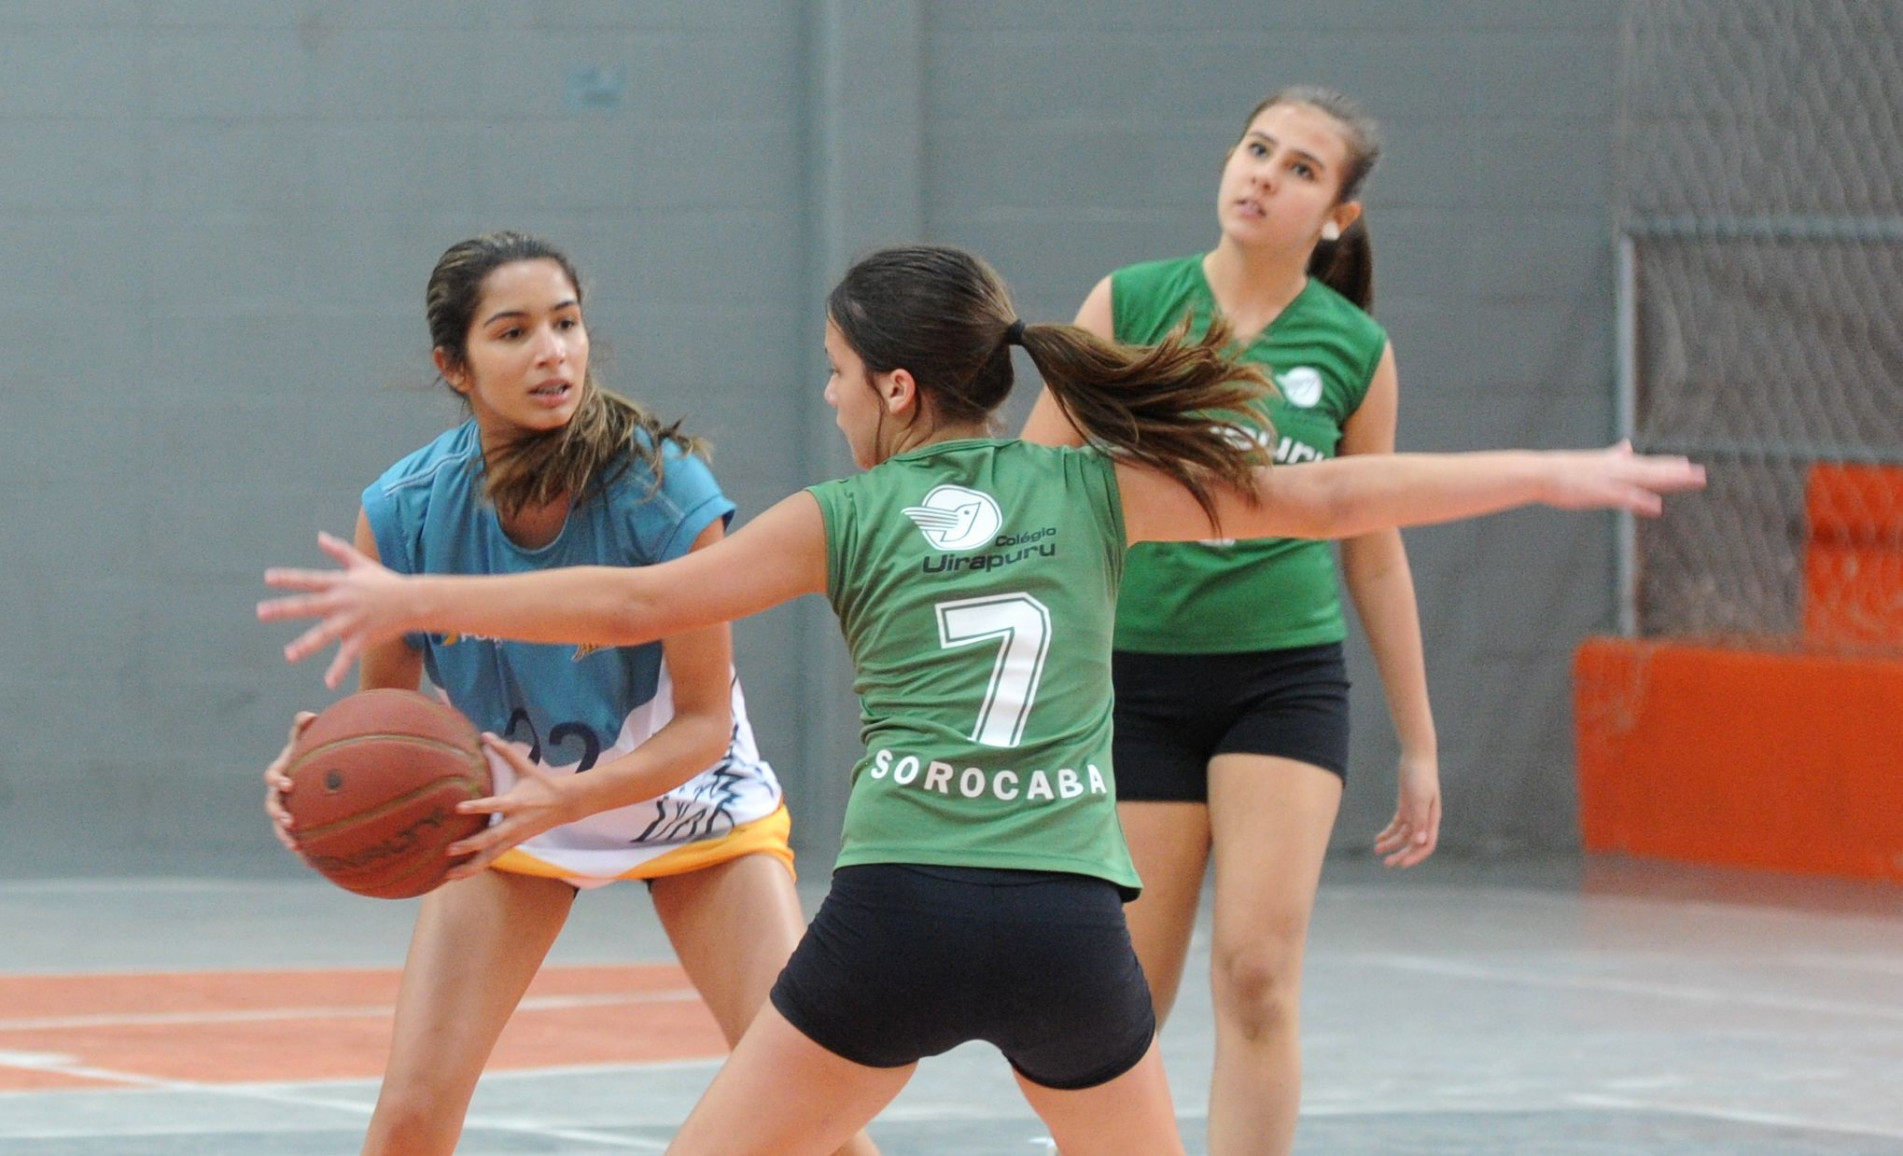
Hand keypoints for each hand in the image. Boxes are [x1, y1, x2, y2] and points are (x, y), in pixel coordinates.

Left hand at [259, 532, 411, 688]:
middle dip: (284, 609)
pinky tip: (329, 683)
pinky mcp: (364, 637)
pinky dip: (339, 669)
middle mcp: (343, 602)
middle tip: (261, 612)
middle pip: (309, 606)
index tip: (268, 578)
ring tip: (289, 654)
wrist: (414, 600)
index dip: (289, 579)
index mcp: (340, 584)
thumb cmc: (386, 582)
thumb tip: (320, 536)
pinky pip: (349, 656)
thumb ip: (339, 551)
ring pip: (326, 634)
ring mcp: (353, 621)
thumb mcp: (362, 564)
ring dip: (307, 644)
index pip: (310, 580)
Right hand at [263, 711, 317, 852]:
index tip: (287, 784)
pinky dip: (301, 847)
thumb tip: (308, 715)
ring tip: (296, 846)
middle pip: (273, 806)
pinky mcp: (296, 823)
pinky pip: (296, 836)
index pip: (273, 776)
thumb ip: (304, 726)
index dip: (277, 780)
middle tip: (290, 822)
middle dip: (278, 815)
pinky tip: (312, 860)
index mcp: (281, 771)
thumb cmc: (311, 750)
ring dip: (285, 836)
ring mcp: (286, 809)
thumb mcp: (307, 738)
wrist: (318, 767)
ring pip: (280, 826)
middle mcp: (280, 792)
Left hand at [441, 735, 578, 881]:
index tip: (459, 807)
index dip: (478, 807)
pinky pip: (493, 859)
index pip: (495, 806)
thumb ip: (504, 751)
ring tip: (449, 875)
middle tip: (450, 849)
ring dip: (471, 867)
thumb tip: (485, 734)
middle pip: (491, 838)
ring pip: (491, 856)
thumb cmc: (541, 783)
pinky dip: (476, 868)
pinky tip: (459, 876)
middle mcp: (515, 823)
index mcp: (516, 803)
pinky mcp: (514, 845)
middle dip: (471, 845)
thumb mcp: (525, 766)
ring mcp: (515, 837)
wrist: (566, 804)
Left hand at [1372, 750, 1439, 867]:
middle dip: (1401, 853)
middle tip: (1387, 863)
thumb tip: (1420, 842)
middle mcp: (1425, 819)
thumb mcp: (1420, 798)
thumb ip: (1420, 820)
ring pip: (1403, 835)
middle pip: (1413, 843)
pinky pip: (1397, 825)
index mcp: (1432, 820)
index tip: (1401, 864)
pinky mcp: (1406, 807)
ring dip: (1391, 843)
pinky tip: (1378, 838)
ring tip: (1377, 849)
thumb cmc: (1421, 776)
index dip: (1415, 856)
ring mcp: (1415, 813)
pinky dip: (1388, 832)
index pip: (1426, 845)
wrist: (1416, 757)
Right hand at [1543, 441, 1705, 514]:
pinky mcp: (1600, 492)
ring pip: (1645, 479)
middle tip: (1701, 475)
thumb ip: (1614, 455)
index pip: (1647, 463)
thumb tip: (1627, 447)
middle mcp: (1618, 469)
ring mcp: (1610, 480)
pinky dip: (1641, 501)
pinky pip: (1625, 498)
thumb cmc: (1564, 471)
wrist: (1542, 473)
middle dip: (1677, 473)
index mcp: (1616, 464)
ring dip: (1667, 480)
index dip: (1668, 464)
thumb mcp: (1594, 461)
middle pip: (1653, 471)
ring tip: (1687, 482)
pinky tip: (1656, 506)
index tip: (1688, 464)